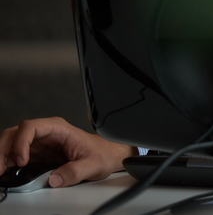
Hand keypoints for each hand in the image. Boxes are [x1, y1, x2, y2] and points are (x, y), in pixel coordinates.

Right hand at [0, 117, 135, 187]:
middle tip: (0, 168)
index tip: (21, 160)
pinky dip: (6, 162)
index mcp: (58, 129)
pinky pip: (14, 155)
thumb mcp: (93, 164)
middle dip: (3, 149)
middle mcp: (46, 133)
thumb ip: (75, 171)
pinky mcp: (36, 154)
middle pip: (15, 133)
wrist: (106, 156)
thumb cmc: (101, 154)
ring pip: (11, 143)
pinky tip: (3, 172)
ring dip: (2, 155)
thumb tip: (55, 179)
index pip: (31, 127)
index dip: (21, 142)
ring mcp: (39, 143)